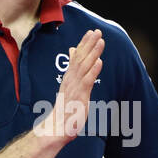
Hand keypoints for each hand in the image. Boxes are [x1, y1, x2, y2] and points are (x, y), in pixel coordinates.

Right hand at [35, 29, 103, 145]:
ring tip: (101, 41)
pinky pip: (87, 81)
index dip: (84, 44)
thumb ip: (73, 69)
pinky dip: (93, 70)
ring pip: (84, 66)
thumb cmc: (65, 107)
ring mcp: (75, 87)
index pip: (77, 57)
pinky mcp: (79, 96)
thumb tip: (73, 53)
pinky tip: (100, 62)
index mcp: (69, 77)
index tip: (91, 32)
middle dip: (89, 44)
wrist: (57, 126)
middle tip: (97, 31)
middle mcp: (71, 79)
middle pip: (80, 58)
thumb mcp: (70, 86)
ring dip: (93, 53)